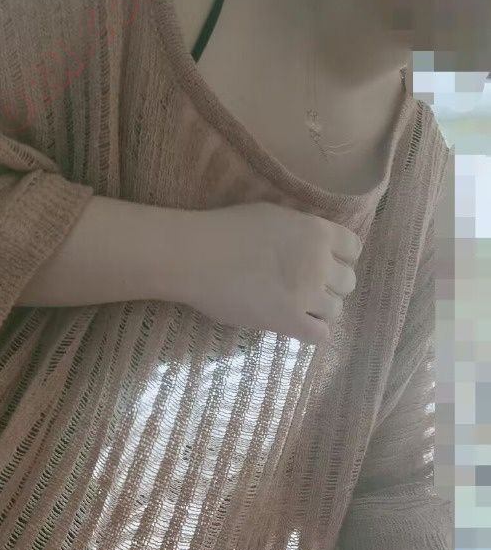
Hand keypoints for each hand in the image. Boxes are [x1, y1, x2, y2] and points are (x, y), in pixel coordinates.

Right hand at [177, 201, 362, 343]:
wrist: (196, 256)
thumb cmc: (225, 228)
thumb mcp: (272, 214)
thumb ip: (299, 230)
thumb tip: (308, 243)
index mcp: (317, 232)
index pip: (353, 249)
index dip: (341, 257)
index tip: (325, 262)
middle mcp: (320, 264)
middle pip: (348, 282)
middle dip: (331, 284)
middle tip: (307, 286)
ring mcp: (306, 295)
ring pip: (336, 310)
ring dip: (321, 309)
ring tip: (298, 307)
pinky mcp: (288, 321)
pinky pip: (320, 335)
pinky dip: (312, 331)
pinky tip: (296, 324)